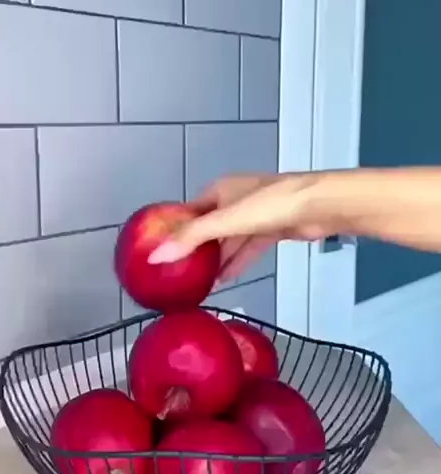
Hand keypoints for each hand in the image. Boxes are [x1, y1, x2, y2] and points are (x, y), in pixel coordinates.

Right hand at [149, 172, 330, 281]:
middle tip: (178, 273)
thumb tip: (155, 255)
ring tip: (199, 283)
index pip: (189, 210)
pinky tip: (225, 279)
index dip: (175, 229)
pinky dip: (237, 262)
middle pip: (209, 227)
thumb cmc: (271, 204)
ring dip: (217, 260)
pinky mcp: (272, 229)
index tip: (160, 250)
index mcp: (220, 189)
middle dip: (196, 249)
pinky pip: (247, 248)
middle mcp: (235, 199)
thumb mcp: (226, 221)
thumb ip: (192, 238)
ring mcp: (255, 215)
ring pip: (229, 241)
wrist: (318, 206)